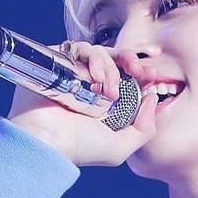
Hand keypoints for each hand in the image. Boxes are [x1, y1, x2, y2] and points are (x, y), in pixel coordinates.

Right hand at [8, 41, 157, 166]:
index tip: (152, 76)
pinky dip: (93, 59)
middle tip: (139, 72)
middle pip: (115, 59)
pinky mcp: (57, 62)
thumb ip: (145, 128)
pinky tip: (95, 79)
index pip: (126, 77)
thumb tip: (152, 98)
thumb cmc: (79, 149)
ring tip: (107, 89)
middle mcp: (88, 84)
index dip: (141, 72)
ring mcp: (72, 72)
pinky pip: (79, 49)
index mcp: (104, 100)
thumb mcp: (121, 147)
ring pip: (99, 53)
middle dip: (131, 61)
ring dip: (110, 68)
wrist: (45, 142)